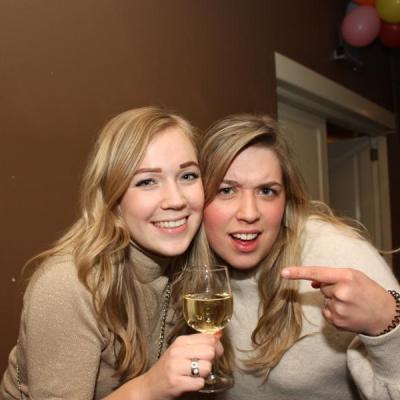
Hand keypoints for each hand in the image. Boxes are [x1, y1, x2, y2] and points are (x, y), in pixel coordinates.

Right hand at [142, 333, 222, 399]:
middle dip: (211, 361)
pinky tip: (189, 382)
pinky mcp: (176, 382)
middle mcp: (178, 351)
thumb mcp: (181, 350)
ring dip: (204, 374)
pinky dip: (198, 385)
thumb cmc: (169, 367)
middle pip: (210, 351)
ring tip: (194, 374)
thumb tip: (218, 335)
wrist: (150, 385)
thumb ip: (199, 343)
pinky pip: (200, 383)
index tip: (213, 353)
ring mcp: (176, 367)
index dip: (216, 347)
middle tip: (202, 365)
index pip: (209, 338)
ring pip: (206, 367)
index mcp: (181, 341)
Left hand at [281, 266, 395, 335]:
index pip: (317, 273)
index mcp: (346, 277)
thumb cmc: (368, 291)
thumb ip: (332, 276)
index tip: (283, 273)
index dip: (299, 272)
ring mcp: (339, 309)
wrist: (385, 315)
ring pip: (324, 300)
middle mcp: (341, 292)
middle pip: (322, 287)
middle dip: (332, 289)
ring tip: (351, 303)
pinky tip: (348, 312)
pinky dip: (334, 312)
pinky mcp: (337, 322)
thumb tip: (312, 282)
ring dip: (334, 301)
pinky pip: (326, 312)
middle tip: (350, 293)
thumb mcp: (354, 276)